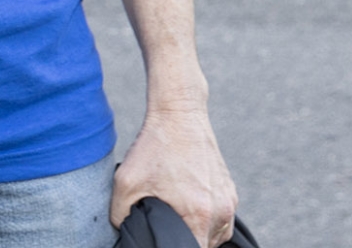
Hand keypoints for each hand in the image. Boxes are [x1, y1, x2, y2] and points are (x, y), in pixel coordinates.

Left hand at [112, 106, 237, 246]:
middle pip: (204, 247)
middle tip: (165, 227)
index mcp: (198, 215)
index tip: (162, 240)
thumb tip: (124, 231)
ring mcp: (229, 203)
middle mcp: (220, 213)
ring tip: (175, 220)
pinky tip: (187, 210)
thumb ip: (121, 214)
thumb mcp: (125, 181)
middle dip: (184, 241)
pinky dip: (206, 222)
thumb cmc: (154, 147)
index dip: (173, 247)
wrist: (179, 115)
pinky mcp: (230, 193)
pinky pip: (221, 222)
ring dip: (197, 235)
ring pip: (215, 237)